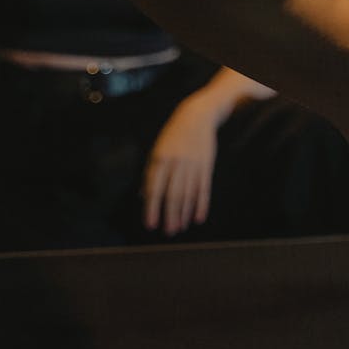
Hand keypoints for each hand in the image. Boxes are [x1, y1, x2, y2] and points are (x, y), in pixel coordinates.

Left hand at [142, 92, 218, 235]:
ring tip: (180, 228)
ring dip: (184, 213)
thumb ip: (150, 173)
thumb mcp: (157, 150)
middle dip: (170, 215)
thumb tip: (142, 196)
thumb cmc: (172, 135)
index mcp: (160, 158)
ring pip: (188, 194)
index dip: (152, 208)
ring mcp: (193, 164)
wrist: (197, 116)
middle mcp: (177, 163)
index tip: (150, 225)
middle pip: (173, 194)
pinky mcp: (206, 166)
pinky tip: (198, 218)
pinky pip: (204, 189)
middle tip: (168, 232)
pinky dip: (201, 205)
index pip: (155, 188)